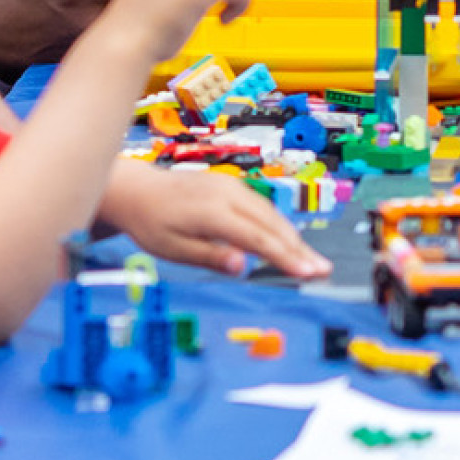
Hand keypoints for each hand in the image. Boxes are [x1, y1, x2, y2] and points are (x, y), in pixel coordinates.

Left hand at [99, 160, 329, 278]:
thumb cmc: (151, 223)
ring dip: (293, 238)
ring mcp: (233, 187)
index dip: (285, 257)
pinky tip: (287, 242)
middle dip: (300, 249)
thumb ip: (209, 256)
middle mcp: (228, 194)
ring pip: (272, 214)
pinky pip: (262, 207)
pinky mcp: (233, 186)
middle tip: (322, 270)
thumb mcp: (171, 248)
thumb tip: (242, 265)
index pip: (258, 238)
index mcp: (213, 211)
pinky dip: (279, 226)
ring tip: (312, 261)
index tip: (307, 273)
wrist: (138, 190)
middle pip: (273, 224)